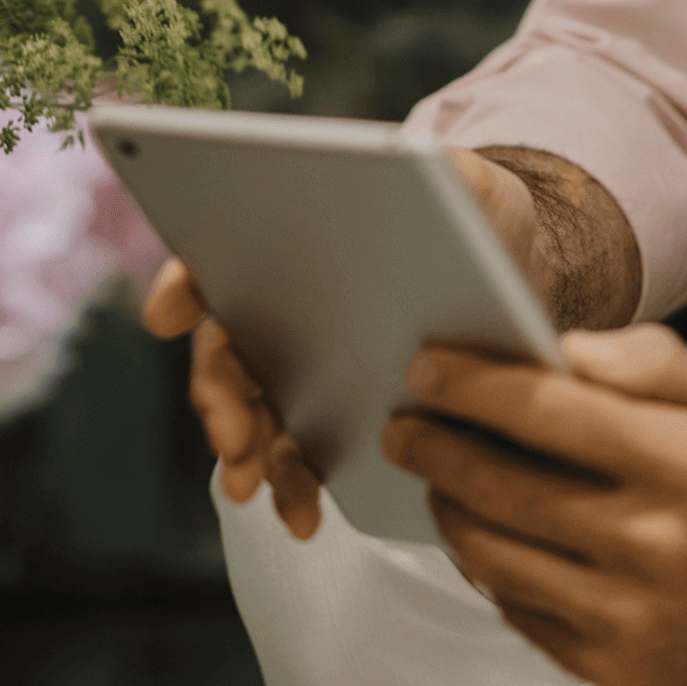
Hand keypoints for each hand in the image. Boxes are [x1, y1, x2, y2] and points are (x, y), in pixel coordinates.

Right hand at [141, 147, 543, 541]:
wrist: (518, 275)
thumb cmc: (478, 213)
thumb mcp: (472, 182)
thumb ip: (448, 172)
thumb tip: (415, 170)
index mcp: (297, 236)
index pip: (222, 252)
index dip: (187, 281)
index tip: (168, 313)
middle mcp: (286, 301)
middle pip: (226, 348)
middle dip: (217, 395)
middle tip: (231, 433)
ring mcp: (306, 363)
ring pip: (252, 411)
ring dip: (243, 454)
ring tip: (253, 486)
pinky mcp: (338, 414)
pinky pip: (296, 454)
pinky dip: (290, 486)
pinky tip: (304, 514)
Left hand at [379, 322, 686, 685]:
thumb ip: (645, 359)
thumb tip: (558, 345)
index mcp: (681, 463)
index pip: (551, 412)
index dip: (476, 385)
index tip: (425, 365)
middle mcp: (651, 544)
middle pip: (505, 487)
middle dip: (436, 446)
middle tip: (403, 421)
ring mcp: (627, 616)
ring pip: (494, 555)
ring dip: (449, 506)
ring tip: (435, 474)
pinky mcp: (610, 667)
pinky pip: (517, 609)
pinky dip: (486, 565)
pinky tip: (482, 529)